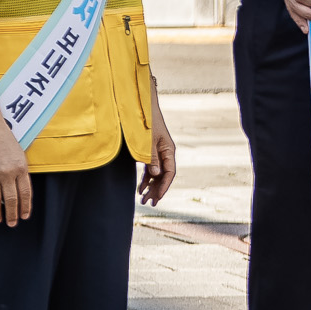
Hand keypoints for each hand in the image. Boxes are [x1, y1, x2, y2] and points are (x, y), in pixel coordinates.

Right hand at [0, 120, 29, 226]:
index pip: (25, 193)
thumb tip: (21, 194)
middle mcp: (7, 173)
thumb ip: (21, 175)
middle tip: (12, 223)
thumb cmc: (8, 144)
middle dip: (12, 214)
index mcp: (21, 169)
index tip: (25, 216)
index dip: (25, 207)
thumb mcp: (21, 158)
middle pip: (10, 200)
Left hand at [140, 91, 176, 205]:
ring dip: (151, 186)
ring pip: (157, 174)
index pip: (170, 172)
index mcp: (169, 149)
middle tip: (149, 203)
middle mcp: (165, 152)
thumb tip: (155, 174)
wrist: (141, 106)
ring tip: (143, 199)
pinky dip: (146, 179)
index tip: (157, 198)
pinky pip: (150, 169)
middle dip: (157, 190)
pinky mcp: (150, 151)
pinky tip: (141, 188)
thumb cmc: (145, 121)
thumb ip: (151, 157)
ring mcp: (158, 152)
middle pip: (164, 175)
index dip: (164, 186)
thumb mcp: (147, 140)